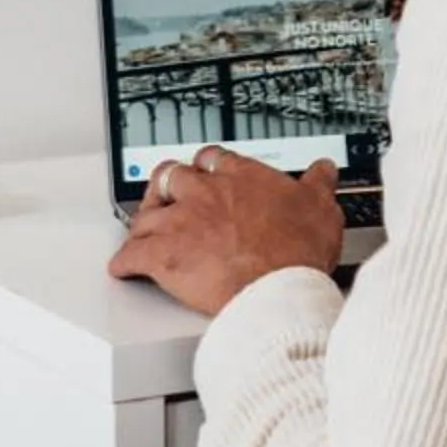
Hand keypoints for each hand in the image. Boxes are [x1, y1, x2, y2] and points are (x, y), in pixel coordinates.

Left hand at [108, 146, 344, 315]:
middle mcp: (206, 193)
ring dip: (143, 223)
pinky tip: (123, 266)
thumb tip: (323, 170)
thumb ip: (318, 184)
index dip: (207, 166)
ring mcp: (180, 222)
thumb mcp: (321, 208)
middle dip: (167, 186)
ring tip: (141, 231)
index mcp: (241, 178)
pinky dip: (124, 261)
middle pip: (171, 177)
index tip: (207, 171)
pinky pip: (131, 255)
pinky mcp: (163, 256)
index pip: (213, 158)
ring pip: (146, 213)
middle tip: (167, 195)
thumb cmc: (298, 252)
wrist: (278, 288)